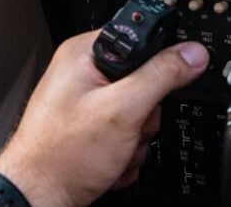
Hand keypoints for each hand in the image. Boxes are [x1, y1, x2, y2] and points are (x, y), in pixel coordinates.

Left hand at [0, 30, 208, 206]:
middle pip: (146, 83)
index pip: (141, 40)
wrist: (39, 198)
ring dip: (135, 140)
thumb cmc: (61, 155)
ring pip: (140, 114)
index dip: (157, 64)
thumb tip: (192, 54)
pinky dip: (124, 153)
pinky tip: (107, 161)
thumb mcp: (123, 110)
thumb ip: (161, 76)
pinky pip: (127, 135)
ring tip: (113, 150)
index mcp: (85, 54)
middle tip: (125, 128)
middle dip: (143, 116)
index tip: (160, 86)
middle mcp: (84, 76)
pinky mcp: (92, 131)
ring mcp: (88, 106)